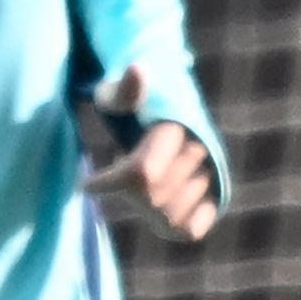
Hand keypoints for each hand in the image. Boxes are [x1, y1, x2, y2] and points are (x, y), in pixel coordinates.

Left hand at [82, 65, 219, 241]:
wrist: (166, 106)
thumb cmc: (131, 103)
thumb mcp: (115, 93)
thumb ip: (122, 91)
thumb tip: (139, 70)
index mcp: (174, 126)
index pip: (140, 174)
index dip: (107, 183)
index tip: (86, 183)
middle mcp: (197, 150)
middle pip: (150, 199)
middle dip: (126, 193)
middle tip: (117, 176)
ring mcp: (209, 174)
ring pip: (169, 219)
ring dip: (147, 209)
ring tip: (141, 185)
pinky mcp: (215, 194)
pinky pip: (192, 229)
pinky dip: (173, 227)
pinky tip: (160, 212)